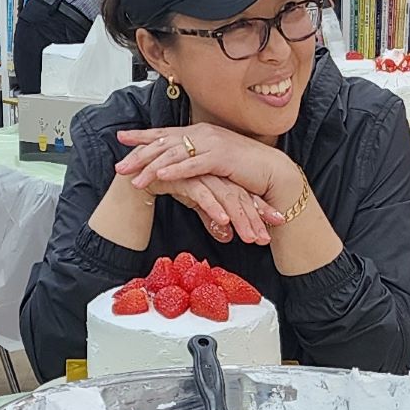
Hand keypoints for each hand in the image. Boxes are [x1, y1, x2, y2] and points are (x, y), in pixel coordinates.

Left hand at [116, 122, 302, 207]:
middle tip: (120, 166)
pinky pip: (193, 165)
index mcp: (200, 132)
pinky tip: (161, 176)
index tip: (121, 137)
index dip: (142, 135)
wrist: (272, 170)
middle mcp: (203, 134)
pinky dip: (176, 170)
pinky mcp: (221, 158)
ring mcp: (211, 144)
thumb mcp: (215, 160)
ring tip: (135, 180)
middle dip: (139, 155)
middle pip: (163, 143)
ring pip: (174, 154)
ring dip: (152, 168)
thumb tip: (178, 163)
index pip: (165, 132)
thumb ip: (196, 159)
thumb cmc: (245, 168)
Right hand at [162, 172, 282, 245]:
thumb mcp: (192, 204)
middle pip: (239, 195)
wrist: (132, 177)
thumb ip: (210, 217)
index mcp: (215, 174)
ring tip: (250, 237)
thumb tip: (226, 235)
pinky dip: (214, 208)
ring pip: (224, 196)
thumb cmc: (164, 186)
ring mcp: (197, 172)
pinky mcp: (181, 177)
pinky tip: (224, 222)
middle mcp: (210, 171)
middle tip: (266, 238)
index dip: (260, 208)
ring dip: (239, 218)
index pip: (243, 192)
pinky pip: (202, 193)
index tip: (277, 223)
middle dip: (255, 218)